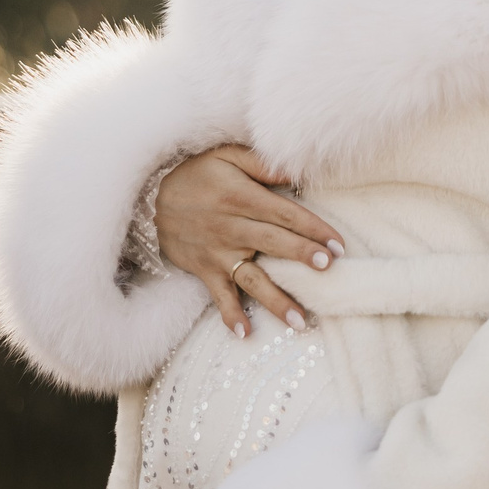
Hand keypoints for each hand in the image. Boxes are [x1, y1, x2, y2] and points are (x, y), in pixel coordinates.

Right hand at [154, 144, 345, 337]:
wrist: (150, 199)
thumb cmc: (198, 174)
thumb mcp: (226, 156)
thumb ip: (263, 164)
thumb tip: (298, 173)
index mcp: (240, 197)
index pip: (284, 214)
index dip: (312, 228)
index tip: (337, 244)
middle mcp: (230, 228)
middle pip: (273, 243)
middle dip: (301, 255)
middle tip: (328, 268)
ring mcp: (217, 253)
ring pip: (252, 278)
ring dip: (276, 299)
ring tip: (300, 320)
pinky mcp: (205, 271)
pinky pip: (219, 296)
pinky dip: (230, 315)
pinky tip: (245, 333)